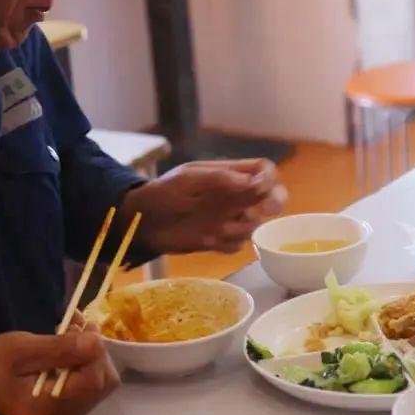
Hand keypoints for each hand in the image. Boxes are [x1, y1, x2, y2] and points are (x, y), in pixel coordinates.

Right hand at [0, 315, 119, 414]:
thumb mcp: (21, 349)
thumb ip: (59, 347)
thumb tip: (95, 342)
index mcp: (46, 409)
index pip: (94, 380)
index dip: (96, 352)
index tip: (85, 327)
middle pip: (103, 384)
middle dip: (96, 353)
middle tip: (80, 328)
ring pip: (102, 386)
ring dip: (93, 358)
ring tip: (74, 337)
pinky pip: (91, 390)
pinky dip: (87, 367)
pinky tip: (72, 352)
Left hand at [121, 159, 287, 253]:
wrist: (141, 223)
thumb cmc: (162, 193)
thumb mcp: (187, 179)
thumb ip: (219, 179)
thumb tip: (251, 182)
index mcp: (230, 174)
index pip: (264, 170)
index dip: (269, 178)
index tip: (260, 187)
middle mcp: (236, 196)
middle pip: (272, 197)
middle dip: (272, 205)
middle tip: (257, 212)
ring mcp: (230, 218)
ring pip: (255, 224)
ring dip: (241, 227)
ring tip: (216, 227)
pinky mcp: (221, 239)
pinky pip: (238, 244)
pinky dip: (227, 243)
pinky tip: (208, 239)